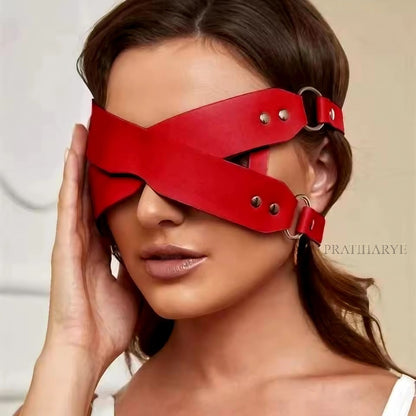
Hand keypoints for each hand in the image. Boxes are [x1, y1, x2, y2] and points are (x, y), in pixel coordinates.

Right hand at [44, 124, 138, 370]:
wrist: (88, 350)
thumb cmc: (107, 325)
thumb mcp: (135, 289)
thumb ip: (142, 268)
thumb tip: (157, 256)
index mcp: (102, 251)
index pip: (104, 208)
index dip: (107, 184)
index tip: (117, 162)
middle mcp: (85, 242)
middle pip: (88, 193)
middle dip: (91, 164)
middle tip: (98, 135)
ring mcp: (73, 243)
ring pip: (75, 192)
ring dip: (78, 162)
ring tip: (83, 134)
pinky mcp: (65, 247)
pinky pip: (68, 206)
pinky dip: (70, 180)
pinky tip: (72, 157)